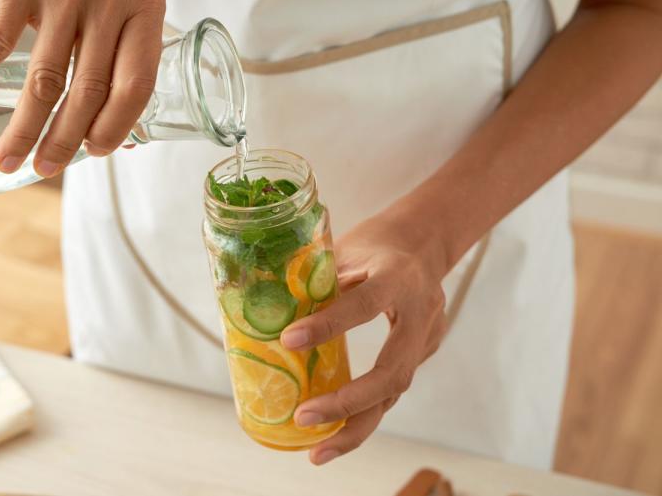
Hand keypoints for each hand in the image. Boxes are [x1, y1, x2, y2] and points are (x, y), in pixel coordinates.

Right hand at [0, 0, 165, 176]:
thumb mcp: (130, 3)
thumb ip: (127, 60)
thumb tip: (119, 137)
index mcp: (146, 7)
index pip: (136, 82)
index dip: (116, 125)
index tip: (96, 153)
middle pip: (87, 87)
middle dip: (65, 139)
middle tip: (47, 170)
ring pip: (44, 75)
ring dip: (23, 126)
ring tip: (10, 159)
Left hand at [280, 210, 449, 465]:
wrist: (424, 240)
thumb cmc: (374, 243)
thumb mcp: (344, 248)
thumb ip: (315, 277)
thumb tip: (266, 307)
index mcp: (396, 276)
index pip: (363, 304)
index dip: (327, 325)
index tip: (288, 340)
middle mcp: (420, 311)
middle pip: (392, 372)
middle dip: (347, 402)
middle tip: (303, 417)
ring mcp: (427, 337)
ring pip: (395, 392)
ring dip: (355, 426)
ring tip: (317, 451)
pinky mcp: (422, 354)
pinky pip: (392, 390)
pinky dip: (363, 415)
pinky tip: (334, 436)